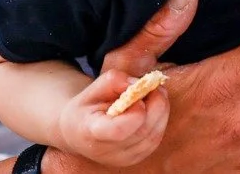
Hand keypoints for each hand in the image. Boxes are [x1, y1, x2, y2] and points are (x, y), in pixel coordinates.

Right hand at [53, 71, 167, 165]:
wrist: (77, 133)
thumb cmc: (85, 108)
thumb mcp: (91, 89)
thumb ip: (114, 81)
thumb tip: (139, 83)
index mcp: (91, 132)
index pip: (118, 130)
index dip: (135, 113)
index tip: (138, 93)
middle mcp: (108, 151)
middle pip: (141, 132)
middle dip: (155, 106)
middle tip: (156, 86)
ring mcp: (123, 159)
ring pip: (152, 136)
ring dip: (161, 112)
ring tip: (157, 93)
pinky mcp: (135, 159)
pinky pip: (154, 140)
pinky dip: (160, 121)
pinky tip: (155, 107)